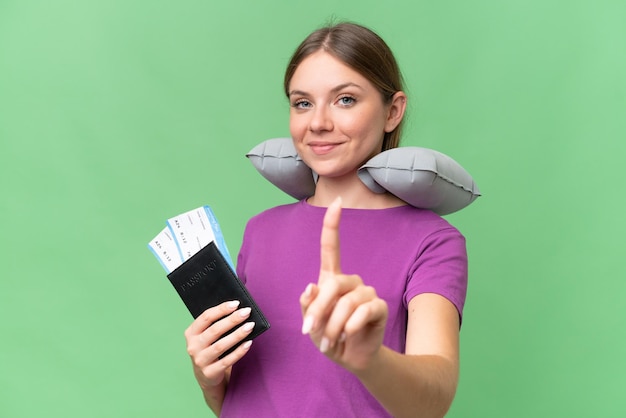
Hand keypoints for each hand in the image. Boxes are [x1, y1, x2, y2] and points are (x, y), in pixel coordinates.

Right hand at [184, 301, 254, 388]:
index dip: (221, 309)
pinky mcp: (210, 373)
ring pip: (221, 345)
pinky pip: (227, 361)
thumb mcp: (206, 337)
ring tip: (250, 326)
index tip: (236, 303)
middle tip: (246, 312)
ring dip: (237, 334)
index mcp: (191, 333)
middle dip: (232, 320)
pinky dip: (239, 351)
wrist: (206, 377)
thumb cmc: (209, 349)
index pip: (206, 317)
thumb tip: (237, 310)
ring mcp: (200, 361)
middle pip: (214, 330)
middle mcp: (193, 346)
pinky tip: (248, 343)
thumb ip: (216, 324)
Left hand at [300, 197, 388, 371]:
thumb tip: (310, 286)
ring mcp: (367, 292)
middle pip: (332, 283)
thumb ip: (307, 305)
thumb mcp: (311, 322)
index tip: (337, 202)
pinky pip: (364, 310)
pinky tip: (347, 336)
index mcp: (331, 278)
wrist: (351, 358)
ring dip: (333, 324)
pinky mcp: (379, 307)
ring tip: (329, 341)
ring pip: (347, 301)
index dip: (332, 224)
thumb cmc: (328, 335)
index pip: (331, 247)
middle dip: (318, 309)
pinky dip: (350, 325)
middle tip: (309, 330)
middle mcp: (351, 281)